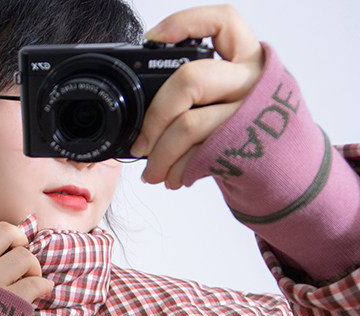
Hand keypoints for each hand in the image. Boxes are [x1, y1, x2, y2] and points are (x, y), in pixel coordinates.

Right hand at [0, 221, 53, 303]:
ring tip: (31, 279)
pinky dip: (44, 286)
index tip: (5, 247)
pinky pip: (37, 283)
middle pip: (7, 232)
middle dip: (21, 241)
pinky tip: (42, 291)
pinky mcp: (9, 303)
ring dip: (34, 267)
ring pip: (25, 256)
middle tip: (22, 256)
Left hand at [130, 4, 263, 188]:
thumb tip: (143, 110)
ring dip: (160, 155)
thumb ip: (201, 89)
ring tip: (153, 172)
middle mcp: (254, 79)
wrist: (291, 169)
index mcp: (249, 58)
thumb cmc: (251, 131)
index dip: (183, 23)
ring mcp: (251, 113)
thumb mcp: (234, 96)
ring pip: (189, 125)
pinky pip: (198, 154)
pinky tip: (175, 177)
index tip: (152, 38)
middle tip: (141, 143)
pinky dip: (178, 170)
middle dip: (155, 116)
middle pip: (190, 80)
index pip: (222, 21)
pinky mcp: (246, 145)